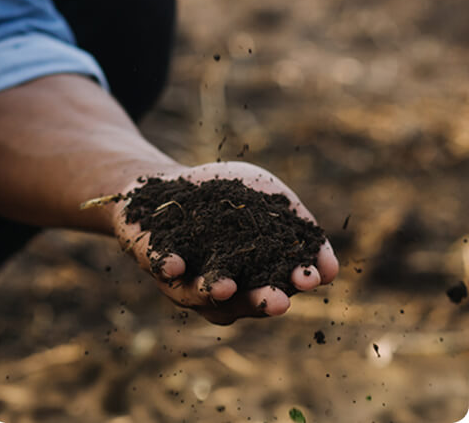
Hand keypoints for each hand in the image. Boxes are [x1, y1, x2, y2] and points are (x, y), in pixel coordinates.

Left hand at [112, 161, 338, 324]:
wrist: (172, 183)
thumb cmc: (226, 194)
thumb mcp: (268, 198)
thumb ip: (296, 227)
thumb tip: (331, 271)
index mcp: (252, 277)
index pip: (277, 283)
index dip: (293, 281)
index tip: (310, 278)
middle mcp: (220, 286)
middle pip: (241, 300)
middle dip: (259, 301)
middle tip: (278, 302)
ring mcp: (186, 277)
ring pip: (200, 292)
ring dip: (213, 290)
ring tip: (225, 286)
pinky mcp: (155, 259)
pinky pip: (160, 266)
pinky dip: (167, 265)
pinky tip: (173, 264)